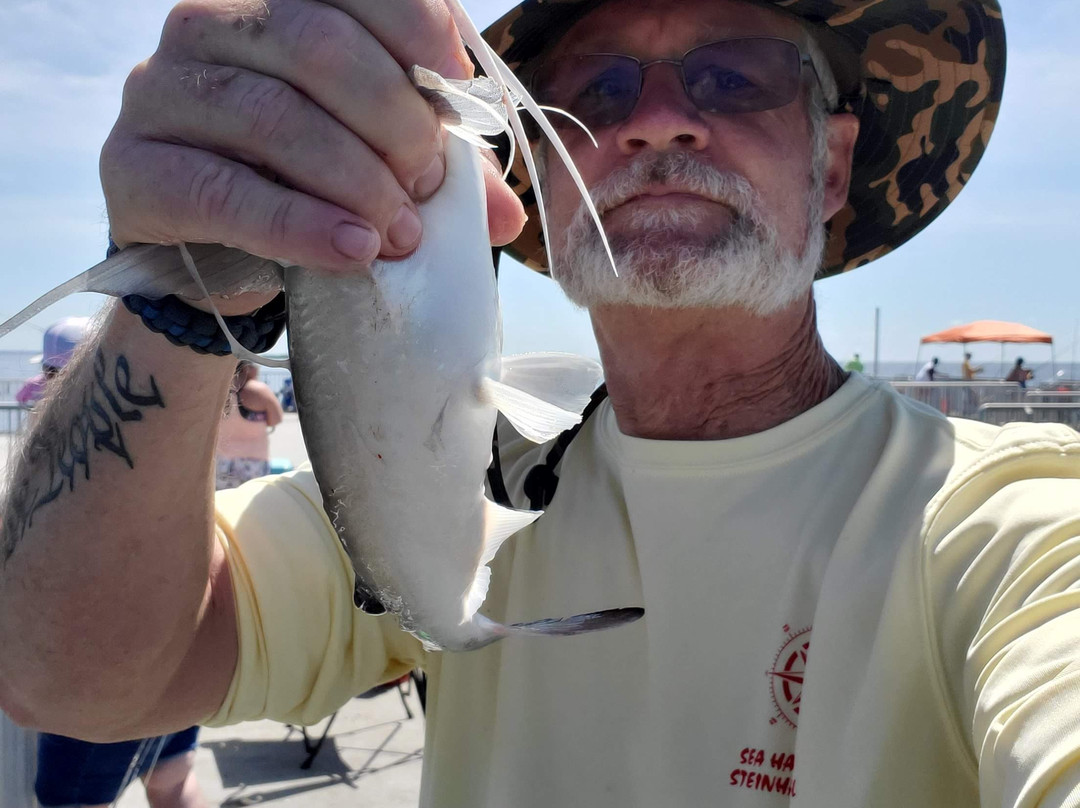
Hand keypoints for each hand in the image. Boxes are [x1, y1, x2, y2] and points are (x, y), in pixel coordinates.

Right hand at [100, 0, 526, 276]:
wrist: (211, 258)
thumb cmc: (303, 188)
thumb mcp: (377, 164)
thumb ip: (439, 168)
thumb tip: (506, 216)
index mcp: (271, 2)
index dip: (411, 21)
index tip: (456, 81)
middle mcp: (206, 25)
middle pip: (316, 44)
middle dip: (394, 121)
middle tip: (428, 186)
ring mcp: (161, 92)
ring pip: (274, 116)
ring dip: (357, 181)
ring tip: (400, 234)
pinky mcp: (134, 168)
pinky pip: (224, 191)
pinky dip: (300, 225)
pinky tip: (352, 251)